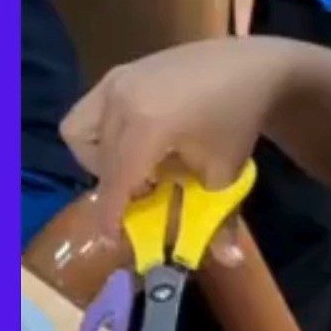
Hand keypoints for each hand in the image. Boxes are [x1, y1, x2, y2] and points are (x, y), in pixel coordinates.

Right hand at [59, 37, 294, 243]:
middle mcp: (121, 98)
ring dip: (99, 157)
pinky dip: (104, 133)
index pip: (116, 180)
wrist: (250, 68)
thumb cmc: (237, 121)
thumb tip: (230, 262)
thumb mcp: (226, 173)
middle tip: (146, 196)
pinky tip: (138, 142)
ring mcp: (117, 80)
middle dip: (115, 186)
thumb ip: (219, 220)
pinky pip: (91, 110)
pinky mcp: (120, 71)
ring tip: (137, 165)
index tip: (111, 238)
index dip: (111, 214)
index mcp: (146, 125)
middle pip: (97, 159)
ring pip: (80, 131)